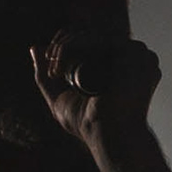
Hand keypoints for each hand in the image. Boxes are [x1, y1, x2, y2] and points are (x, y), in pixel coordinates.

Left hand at [34, 30, 161, 159]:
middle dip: (62, 46)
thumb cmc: (88, 123)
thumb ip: (45, 74)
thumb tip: (34, 47)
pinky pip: (102, 39)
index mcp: (115, 63)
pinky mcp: (136, 54)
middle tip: (51, 69)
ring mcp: (135, 54)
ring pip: (93, 35)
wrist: (107, 136)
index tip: (48, 62)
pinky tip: (65, 61)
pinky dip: (78, 45)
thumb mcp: (59, 96)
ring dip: (66, 46)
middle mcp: (128, 56)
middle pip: (89, 34)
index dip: (63, 44)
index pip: (87, 39)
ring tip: (56, 70)